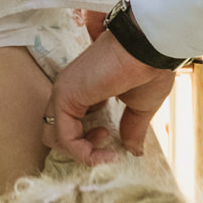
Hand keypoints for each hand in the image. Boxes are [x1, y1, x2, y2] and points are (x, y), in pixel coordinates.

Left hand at [47, 31, 172, 160]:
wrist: (149, 49)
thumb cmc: (147, 68)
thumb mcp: (139, 107)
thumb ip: (131, 128)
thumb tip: (133, 151)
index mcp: (83, 90)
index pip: (69, 124)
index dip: (88, 142)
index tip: (113, 146)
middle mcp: (68, 89)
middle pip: (55, 132)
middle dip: (80, 148)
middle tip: (107, 143)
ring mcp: (63, 91)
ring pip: (53, 136)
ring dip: (81, 152)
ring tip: (108, 146)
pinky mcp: (65, 96)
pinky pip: (65, 137)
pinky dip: (83, 153)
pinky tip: (106, 152)